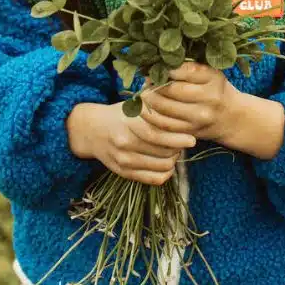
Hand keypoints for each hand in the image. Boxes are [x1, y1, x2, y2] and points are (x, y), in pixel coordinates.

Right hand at [70, 102, 196, 186]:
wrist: (92, 130)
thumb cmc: (120, 114)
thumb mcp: (135, 105)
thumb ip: (157, 105)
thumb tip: (184, 109)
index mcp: (129, 123)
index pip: (159, 134)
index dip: (178, 138)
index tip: (192, 137)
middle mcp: (125, 142)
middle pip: (163, 152)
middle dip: (178, 148)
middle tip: (184, 142)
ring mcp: (123, 160)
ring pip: (162, 166)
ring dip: (174, 160)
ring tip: (174, 151)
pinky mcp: (124, 173)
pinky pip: (153, 179)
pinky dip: (166, 173)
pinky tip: (167, 163)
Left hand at [141, 61, 239, 143]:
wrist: (232, 118)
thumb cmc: (215, 89)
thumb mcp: (210, 73)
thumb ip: (188, 68)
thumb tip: (157, 64)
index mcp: (214, 79)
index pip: (185, 70)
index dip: (166, 68)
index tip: (155, 66)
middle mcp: (209, 99)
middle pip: (173, 90)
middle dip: (154, 85)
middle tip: (145, 80)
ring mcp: (200, 117)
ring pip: (166, 109)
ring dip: (149, 100)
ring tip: (143, 94)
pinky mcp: (191, 131)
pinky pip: (166, 125)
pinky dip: (152, 116)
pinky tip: (146, 108)